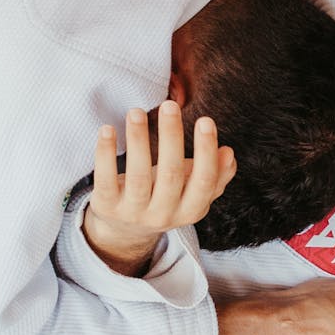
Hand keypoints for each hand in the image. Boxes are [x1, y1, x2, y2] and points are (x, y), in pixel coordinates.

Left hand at [84, 101, 234, 275]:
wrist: (125, 230)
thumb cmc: (166, 198)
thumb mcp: (193, 191)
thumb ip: (216, 175)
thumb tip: (228, 153)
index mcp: (191, 210)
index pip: (204, 181)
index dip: (205, 152)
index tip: (206, 120)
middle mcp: (163, 215)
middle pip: (170, 175)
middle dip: (171, 138)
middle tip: (170, 105)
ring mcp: (133, 213)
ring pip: (138, 176)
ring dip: (138, 141)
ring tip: (136, 112)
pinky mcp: (106, 207)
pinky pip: (105, 180)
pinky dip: (105, 154)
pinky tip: (108, 129)